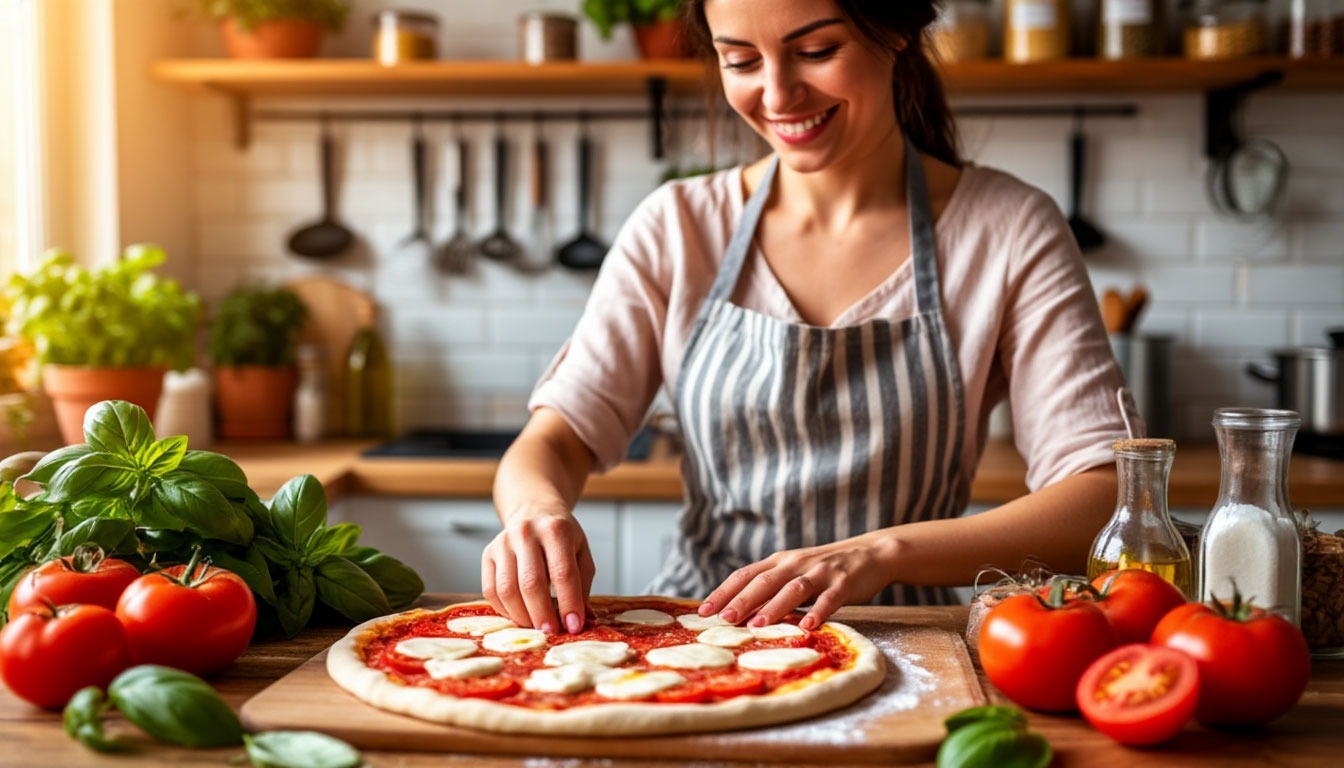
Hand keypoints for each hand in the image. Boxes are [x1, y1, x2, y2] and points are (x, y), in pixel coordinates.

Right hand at [481, 506, 593, 634]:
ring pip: (507, 589)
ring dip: (522, 616)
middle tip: (552, 632)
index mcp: (556, 530)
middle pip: (531, 583)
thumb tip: (584, 621)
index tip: (574, 626)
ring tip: (536, 626)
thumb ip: (582, 586)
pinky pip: (491, 591)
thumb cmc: (561, 536)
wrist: (533, 510)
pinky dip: (505, 610)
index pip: (562, 572)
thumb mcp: (581, 552)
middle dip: (543, 614)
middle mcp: (526, 533)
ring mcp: (503, 543)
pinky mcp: (487, 554)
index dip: (569, 603)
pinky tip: (520, 614)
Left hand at [698, 532, 894, 630]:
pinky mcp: (843, 583)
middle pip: (764, 581)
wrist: (869, 554)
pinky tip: (808, 626)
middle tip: (725, 619)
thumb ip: (770, 588)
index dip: (723, 592)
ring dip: (774, 607)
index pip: (744, 575)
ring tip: (758, 625)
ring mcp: (819, 572)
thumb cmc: (823, 571)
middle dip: (743, 601)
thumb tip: (736, 613)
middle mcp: (795, 564)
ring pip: (793, 589)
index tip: (703, 611)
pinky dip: (818, 612)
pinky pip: (829, 599)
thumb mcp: (793, 573)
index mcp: (778, 562)